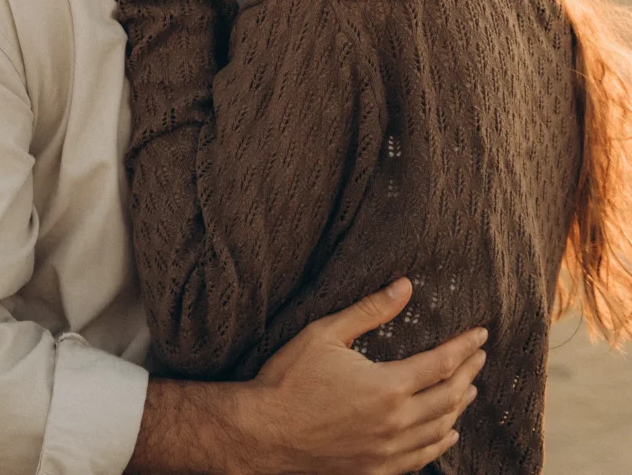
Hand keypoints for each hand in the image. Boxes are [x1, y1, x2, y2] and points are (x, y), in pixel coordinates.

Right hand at [233, 279, 485, 474]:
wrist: (260, 435)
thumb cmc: (289, 380)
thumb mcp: (326, 333)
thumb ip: (370, 310)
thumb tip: (405, 285)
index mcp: (387, 387)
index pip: (442, 364)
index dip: (465, 347)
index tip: (481, 333)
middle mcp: (395, 424)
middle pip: (448, 397)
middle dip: (469, 373)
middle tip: (479, 356)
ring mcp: (386, 454)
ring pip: (439, 431)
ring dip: (459, 407)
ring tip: (469, 390)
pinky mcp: (374, 473)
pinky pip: (420, 460)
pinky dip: (440, 444)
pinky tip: (446, 434)